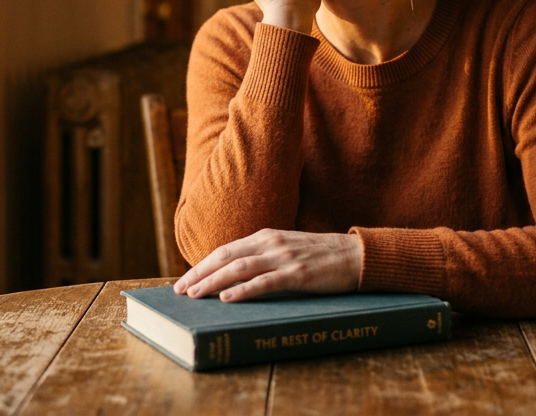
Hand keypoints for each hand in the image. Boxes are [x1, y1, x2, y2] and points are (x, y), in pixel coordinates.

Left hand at [172, 229, 362, 301]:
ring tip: (195, 295)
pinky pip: (265, 282)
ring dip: (213, 282)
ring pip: (239, 268)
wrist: (355, 255)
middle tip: (180, 291)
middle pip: (225, 257)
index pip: (225, 250)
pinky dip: (243, 290)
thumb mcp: (285, 250)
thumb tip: (234, 277)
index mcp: (265, 237)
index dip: (201, 265)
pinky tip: (228, 298)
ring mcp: (283, 257)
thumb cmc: (319, 257)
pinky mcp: (298, 274)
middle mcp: (270, 243)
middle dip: (199, 274)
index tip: (184, 280)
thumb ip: (262, 258)